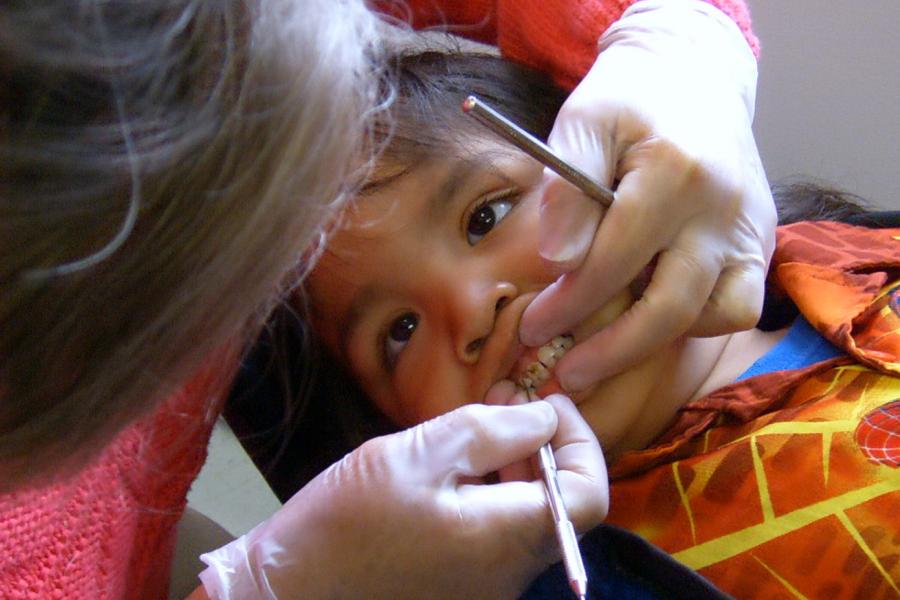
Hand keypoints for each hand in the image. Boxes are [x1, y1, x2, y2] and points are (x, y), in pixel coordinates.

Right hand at [199, 398, 606, 599]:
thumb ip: (490, 431)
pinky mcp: (460, 588)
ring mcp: (485, 588)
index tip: (547, 403)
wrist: (287, 591)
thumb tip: (544, 419)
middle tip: (506, 401)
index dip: (581, 440)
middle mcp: (509, 573)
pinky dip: (492, 492)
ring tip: (480, 423)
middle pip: (562, 504)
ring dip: (517, 465)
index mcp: (506, 540)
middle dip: (543, 444)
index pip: (590, 494)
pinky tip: (457, 464)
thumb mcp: (418, 454)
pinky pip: (498, 534)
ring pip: (529, 517)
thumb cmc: (346, 521)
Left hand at [519, 0, 776, 391]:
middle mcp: (722, 207)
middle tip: (563, 375)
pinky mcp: (758, 242)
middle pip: (670, 306)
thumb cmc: (625, 102)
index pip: (615, 260)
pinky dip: (696, 324)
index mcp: (676, 171)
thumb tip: (558, 261)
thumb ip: (566, 189)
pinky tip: (652, 320)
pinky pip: (738, 306)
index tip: (529, 328)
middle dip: (609, 350)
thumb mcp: (581, 121)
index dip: (568, 304)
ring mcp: (748, 228)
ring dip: (655, 344)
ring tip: (602, 354)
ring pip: (714, 315)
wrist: (689, 76)